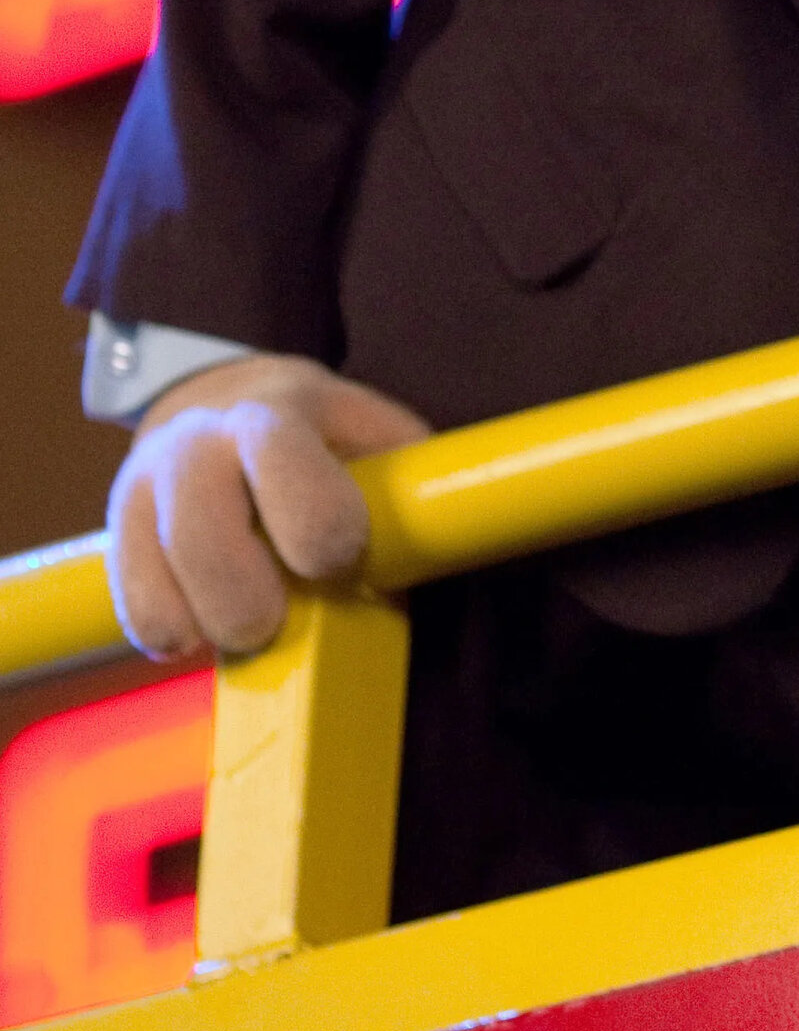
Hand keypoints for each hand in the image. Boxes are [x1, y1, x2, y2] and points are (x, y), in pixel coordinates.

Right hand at [105, 355, 430, 661]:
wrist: (222, 400)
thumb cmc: (326, 438)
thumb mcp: (372, 432)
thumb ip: (403, 478)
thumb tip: (448, 536)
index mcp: (275, 412)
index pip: (281, 461)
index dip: (315, 522)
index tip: (335, 560)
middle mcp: (198, 444)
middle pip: (200, 534)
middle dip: (245, 599)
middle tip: (277, 620)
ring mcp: (146, 486)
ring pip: (155, 573)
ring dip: (206, 622)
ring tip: (247, 628)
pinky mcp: (118, 530)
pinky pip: (132, 601)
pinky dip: (169, 630)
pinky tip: (203, 627)